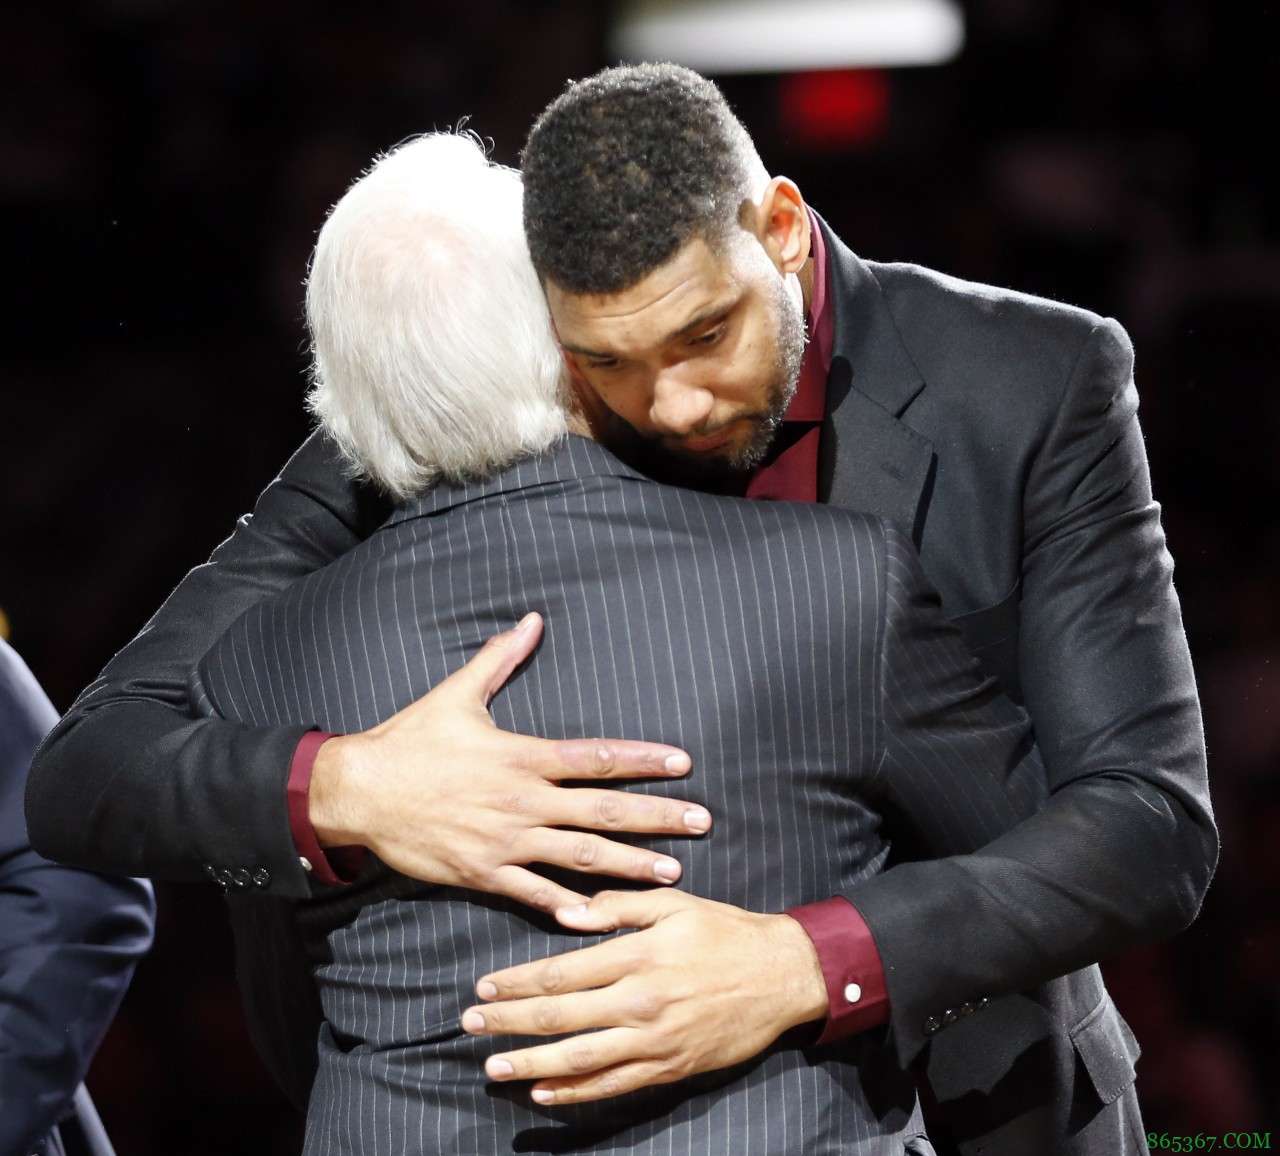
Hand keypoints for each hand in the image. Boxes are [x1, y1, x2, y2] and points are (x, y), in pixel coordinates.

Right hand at [308, 613, 708, 911]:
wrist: (359, 791)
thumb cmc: (411, 740)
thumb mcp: (458, 693)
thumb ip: (500, 658)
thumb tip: (532, 620)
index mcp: (522, 756)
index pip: (597, 758)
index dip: (644, 761)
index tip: (684, 765)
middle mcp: (523, 800)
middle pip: (603, 811)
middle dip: (658, 818)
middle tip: (703, 822)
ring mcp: (506, 841)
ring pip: (581, 857)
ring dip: (630, 866)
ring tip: (674, 874)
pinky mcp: (484, 873)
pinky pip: (535, 895)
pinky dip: (570, 907)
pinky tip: (604, 920)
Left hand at [460, 889, 828, 1103]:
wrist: (781, 975)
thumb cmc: (724, 931)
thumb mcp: (673, 903)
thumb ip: (618, 906)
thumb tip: (567, 914)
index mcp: (638, 955)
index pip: (562, 973)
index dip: (518, 982)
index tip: (484, 985)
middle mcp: (640, 1002)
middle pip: (561, 1018)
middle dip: (509, 1022)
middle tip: (470, 1024)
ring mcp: (655, 1041)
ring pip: (580, 1059)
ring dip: (530, 1064)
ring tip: (492, 1066)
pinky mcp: (670, 1067)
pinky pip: (614, 1085)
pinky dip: (575, 1093)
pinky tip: (543, 1092)